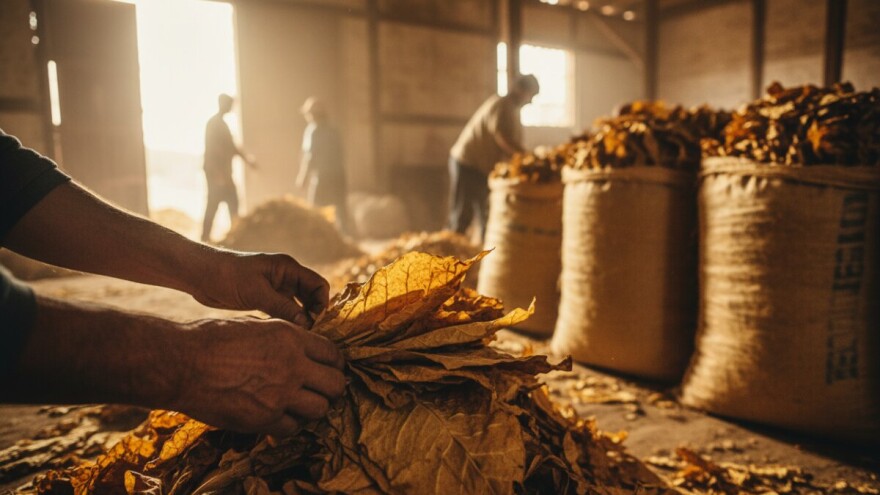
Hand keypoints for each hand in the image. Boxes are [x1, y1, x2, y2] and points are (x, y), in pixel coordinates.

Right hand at [174, 318, 344, 435]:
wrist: (182, 363)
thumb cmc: (211, 339)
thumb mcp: (255, 325)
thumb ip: (283, 338)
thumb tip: (300, 347)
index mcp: (290, 337)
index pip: (332, 354)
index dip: (335, 363)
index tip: (329, 369)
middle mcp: (292, 365)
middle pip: (335, 384)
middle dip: (332, 388)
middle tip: (323, 390)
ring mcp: (280, 395)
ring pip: (320, 409)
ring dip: (313, 408)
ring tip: (301, 405)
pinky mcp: (264, 418)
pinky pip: (292, 428)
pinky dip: (289, 424)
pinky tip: (279, 416)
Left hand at [192, 251, 329, 325]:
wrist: (200, 275)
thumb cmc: (228, 276)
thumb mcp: (257, 292)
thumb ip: (283, 307)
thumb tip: (307, 324)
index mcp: (287, 268)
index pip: (318, 284)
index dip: (322, 303)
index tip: (317, 321)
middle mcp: (285, 277)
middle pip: (311, 296)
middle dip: (314, 314)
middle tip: (312, 334)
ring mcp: (275, 289)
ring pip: (298, 306)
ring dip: (301, 320)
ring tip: (299, 337)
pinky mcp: (264, 300)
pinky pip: (284, 312)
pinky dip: (287, 322)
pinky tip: (284, 335)